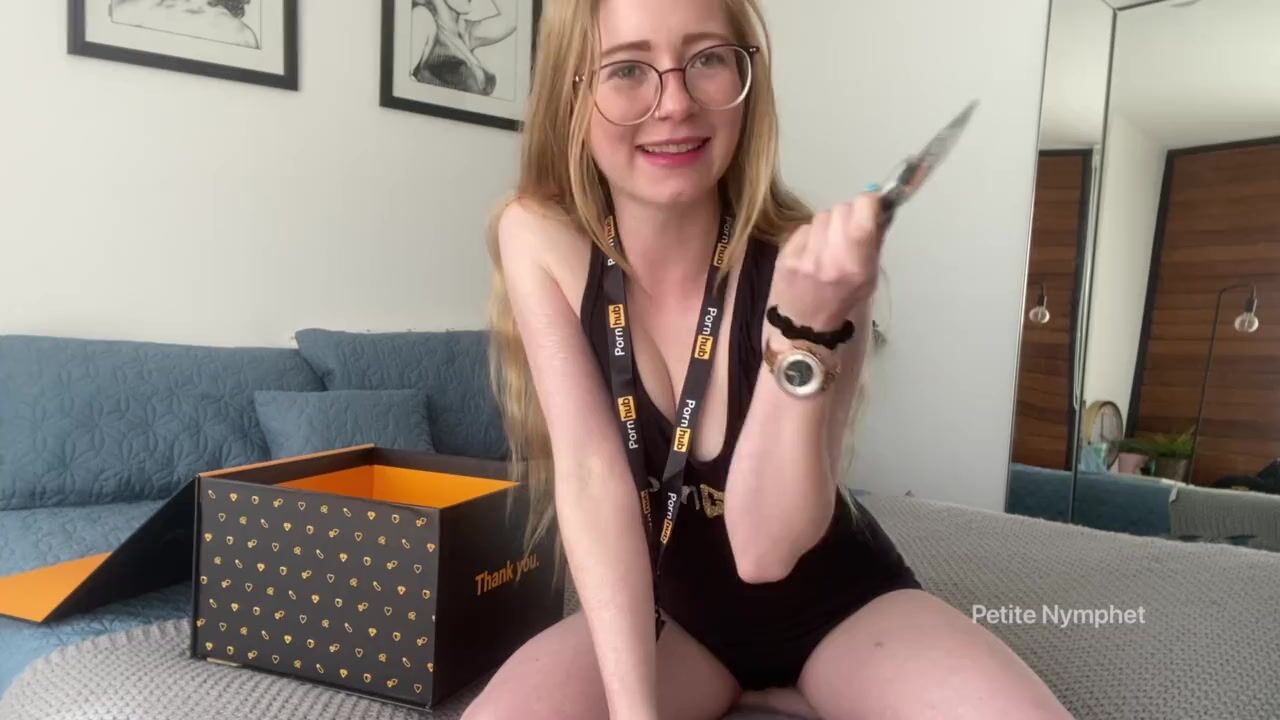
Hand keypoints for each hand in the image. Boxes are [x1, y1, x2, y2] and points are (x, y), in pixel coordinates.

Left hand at [771, 190, 885, 330]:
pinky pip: (803, 228)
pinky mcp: (785, 255)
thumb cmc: (842, 300)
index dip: (868, 202)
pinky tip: (811, 250)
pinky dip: (811, 234)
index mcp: (856, 267)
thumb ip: (874, 243)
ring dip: (828, 224)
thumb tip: (879, 208)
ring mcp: (805, 257)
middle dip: (849, 213)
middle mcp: (830, 259)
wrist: (803, 324)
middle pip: (842, 209)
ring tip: (828, 243)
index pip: (862, 213)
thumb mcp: (869, 278)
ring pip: (821, 215)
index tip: (871, 205)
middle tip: (848, 228)